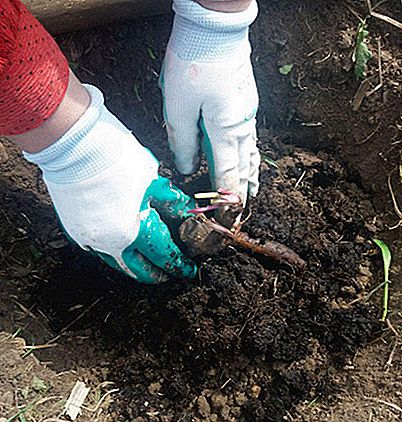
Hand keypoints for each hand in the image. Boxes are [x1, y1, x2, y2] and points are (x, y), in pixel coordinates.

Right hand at [24, 85, 196, 283]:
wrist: (72, 146)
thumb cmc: (112, 157)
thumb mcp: (151, 177)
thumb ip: (168, 198)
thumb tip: (182, 208)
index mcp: (136, 231)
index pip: (164, 256)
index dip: (179, 264)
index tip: (188, 268)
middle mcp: (112, 242)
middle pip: (139, 270)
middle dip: (157, 274)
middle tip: (169, 273)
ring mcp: (91, 239)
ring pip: (116, 264)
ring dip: (134, 266)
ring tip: (146, 265)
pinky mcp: (75, 230)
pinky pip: (98, 250)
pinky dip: (113, 253)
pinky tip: (121, 247)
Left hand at [160, 0, 259, 203]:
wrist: (216, 26)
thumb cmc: (194, 62)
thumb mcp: (178, 107)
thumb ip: (183, 142)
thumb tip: (187, 168)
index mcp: (226, 131)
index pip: (229, 174)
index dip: (227, 198)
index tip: (228, 217)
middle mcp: (243, 126)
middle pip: (246, 167)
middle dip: (244, 191)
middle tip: (242, 211)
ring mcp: (248, 113)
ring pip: (252, 153)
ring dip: (251, 175)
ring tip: (252, 190)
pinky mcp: (246, 101)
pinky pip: (250, 137)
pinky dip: (249, 155)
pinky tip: (247, 156)